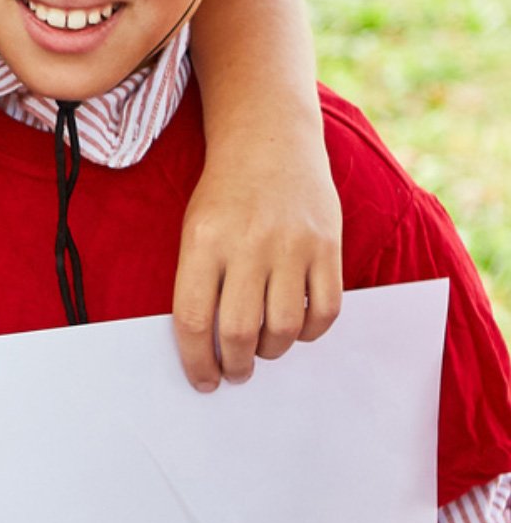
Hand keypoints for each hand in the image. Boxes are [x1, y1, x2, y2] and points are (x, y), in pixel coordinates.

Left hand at [170, 120, 341, 390]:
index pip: (193, 319)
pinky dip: (311, 332)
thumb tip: (209, 345)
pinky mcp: (328, 246)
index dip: (196, 360)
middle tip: (235, 372)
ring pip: (285, 327)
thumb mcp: (194, 229)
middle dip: (236, 364)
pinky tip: (296, 329)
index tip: (203, 381)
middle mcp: (248, 245)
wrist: (270, 142)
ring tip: (262, 349)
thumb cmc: (224, 194)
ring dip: (272, 351)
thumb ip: (201, 281)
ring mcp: (293, 246)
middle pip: (240, 330)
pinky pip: (326, 309)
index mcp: (203, 242)